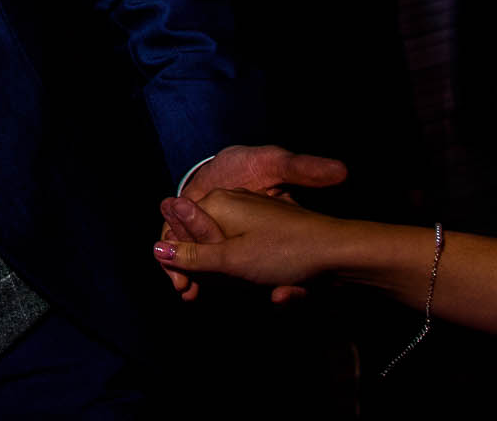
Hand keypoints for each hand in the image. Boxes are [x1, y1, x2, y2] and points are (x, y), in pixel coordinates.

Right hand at [159, 145, 346, 302]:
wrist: (340, 251)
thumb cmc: (284, 250)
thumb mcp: (231, 258)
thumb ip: (192, 254)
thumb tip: (156, 247)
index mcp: (217, 201)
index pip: (178, 227)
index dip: (179, 259)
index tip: (186, 287)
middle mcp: (232, 201)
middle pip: (202, 239)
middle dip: (209, 270)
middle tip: (224, 295)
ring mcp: (253, 214)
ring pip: (227, 249)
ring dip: (238, 277)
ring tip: (266, 291)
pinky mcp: (270, 229)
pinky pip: (249, 251)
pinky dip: (259, 272)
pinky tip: (281, 290)